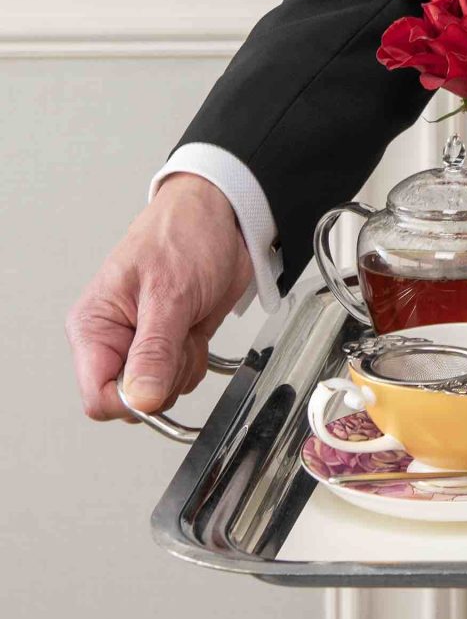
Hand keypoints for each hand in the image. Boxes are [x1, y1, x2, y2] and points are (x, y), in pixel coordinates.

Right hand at [67, 175, 254, 422]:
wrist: (221, 216)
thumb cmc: (185, 234)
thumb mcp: (170, 293)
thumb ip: (155, 351)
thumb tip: (140, 399)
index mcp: (94, 327)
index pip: (97, 396)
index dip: (131, 399)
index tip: (160, 375)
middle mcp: (112, 341)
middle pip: (132, 401)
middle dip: (165, 377)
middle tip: (179, 336)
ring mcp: (141, 346)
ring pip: (160, 394)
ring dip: (184, 365)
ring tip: (187, 323)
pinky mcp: (168, 347)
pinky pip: (181, 379)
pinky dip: (195, 359)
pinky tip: (195, 327)